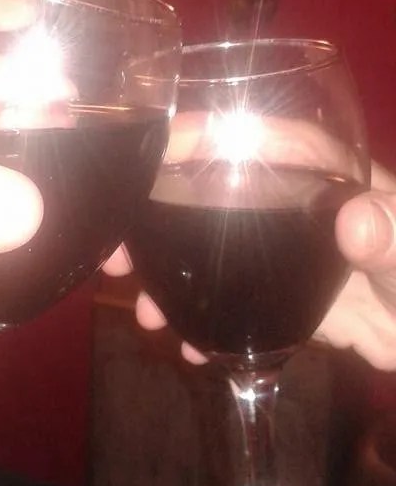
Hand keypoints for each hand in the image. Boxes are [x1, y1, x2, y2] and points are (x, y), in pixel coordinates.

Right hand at [104, 138, 395, 371]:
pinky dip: (208, 323)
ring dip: (172, 278)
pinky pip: (233, 302)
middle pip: (216, 194)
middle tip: (117, 252)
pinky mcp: (284, 296)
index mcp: (328, 174)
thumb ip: (395, 237)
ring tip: (146, 312)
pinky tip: (192, 349)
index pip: (262, 138)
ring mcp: (283, 252)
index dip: (206, 135)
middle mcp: (294, 203)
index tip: (153, 152)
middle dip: (160, 217)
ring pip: (213, 251)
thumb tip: (358, 218)